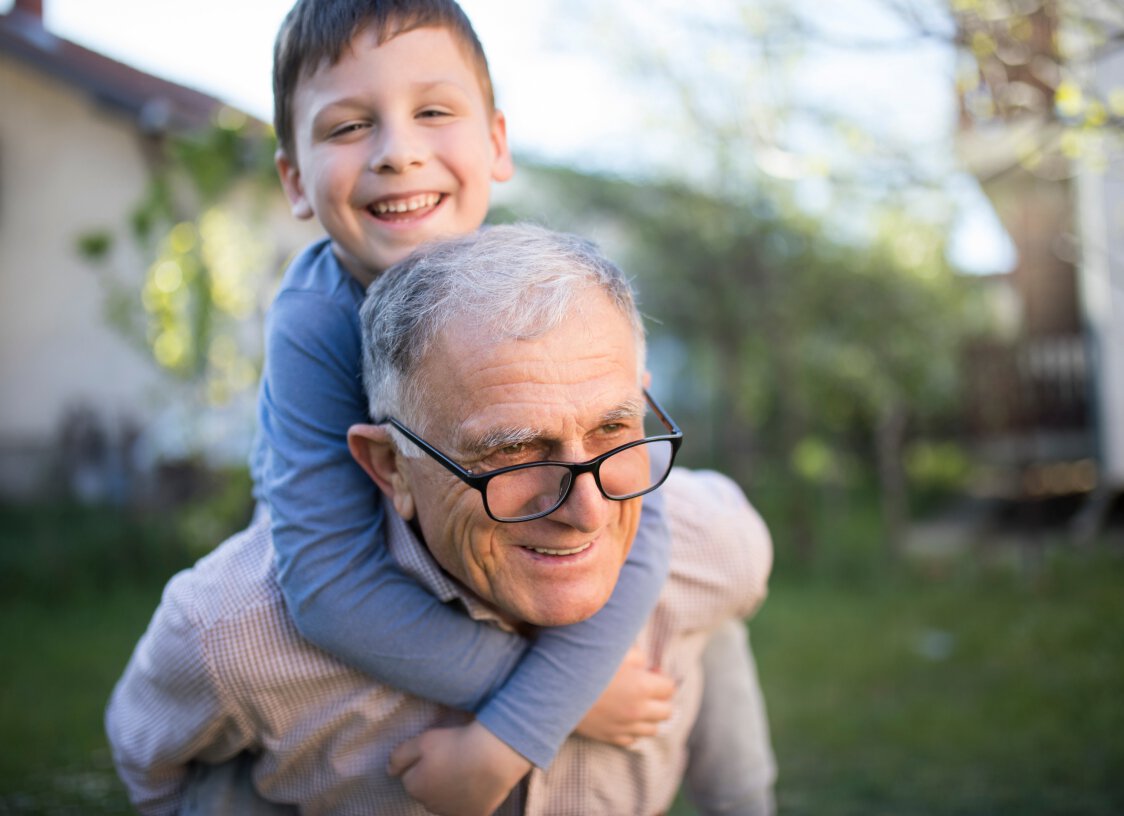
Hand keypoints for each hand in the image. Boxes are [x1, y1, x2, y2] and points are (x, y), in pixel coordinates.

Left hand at [388, 720, 530, 815]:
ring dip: (449, 791)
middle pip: (427, 791)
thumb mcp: (422, 741)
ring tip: (465, 769)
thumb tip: (389, 770)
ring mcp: (453, 812)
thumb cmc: (455, 745)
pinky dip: (468, 799)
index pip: (409, 777)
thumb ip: (399, 756)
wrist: (493, 756)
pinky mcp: (474, 815)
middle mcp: (430, 806)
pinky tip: (476, 783)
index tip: (435, 752)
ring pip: (445, 801)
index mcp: (415, 787)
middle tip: (451, 759)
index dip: (420, 763)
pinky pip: (466, 807)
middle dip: (433, 779)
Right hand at [576, 647, 674, 746]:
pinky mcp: (610, 737)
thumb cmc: (585, 665)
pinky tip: (621, 716)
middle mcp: (638, 710)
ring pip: (653, 729)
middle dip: (660, 699)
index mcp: (642, 686)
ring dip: (649, 716)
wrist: (555, 689)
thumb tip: (645, 664)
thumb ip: (637, 655)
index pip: (670, 688)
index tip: (650, 672)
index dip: (662, 678)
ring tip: (635, 703)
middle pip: (667, 712)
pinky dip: (632, 729)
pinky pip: (633, 739)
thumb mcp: (614, 651)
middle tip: (646, 689)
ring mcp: (624, 726)